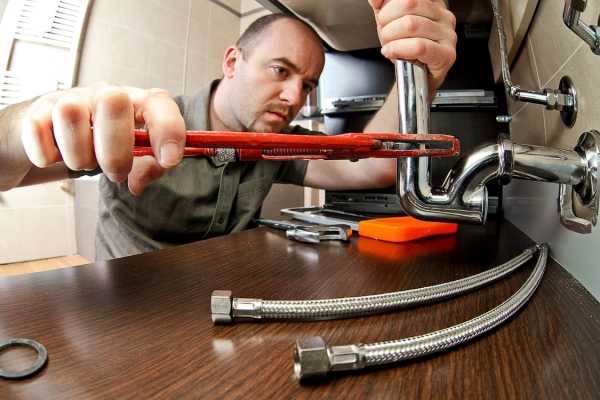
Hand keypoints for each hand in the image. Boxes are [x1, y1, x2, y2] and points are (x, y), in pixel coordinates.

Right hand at [20, 84, 185, 194]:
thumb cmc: (105, 144)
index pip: (159, 102)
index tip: (168, 160)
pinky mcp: (38, 111)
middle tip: (115, 172)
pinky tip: (56, 156)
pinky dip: (47, 156)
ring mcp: (70, 99)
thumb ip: (148, 168)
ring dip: (79, 155)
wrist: (56, 134)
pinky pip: (38, 132)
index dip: (168, 130)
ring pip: (71, 115)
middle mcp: (106, 94)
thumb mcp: (134, 156)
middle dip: (116, 151)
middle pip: (113, 101)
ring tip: (85, 161)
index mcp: (137, 102)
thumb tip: (137, 183)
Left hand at [369, 0, 456, 93]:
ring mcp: (447, 34)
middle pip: (408, 4)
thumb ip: (382, 6)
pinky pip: (419, 46)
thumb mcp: (389, 22)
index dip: (389, 4)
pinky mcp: (446, 54)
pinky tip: (392, 52)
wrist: (415, 80)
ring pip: (411, 25)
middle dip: (387, 20)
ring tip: (389, 45)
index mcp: (432, 2)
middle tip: (385, 33)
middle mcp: (443, 15)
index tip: (382, 16)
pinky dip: (398, 49)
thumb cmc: (406, 49)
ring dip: (390, 37)